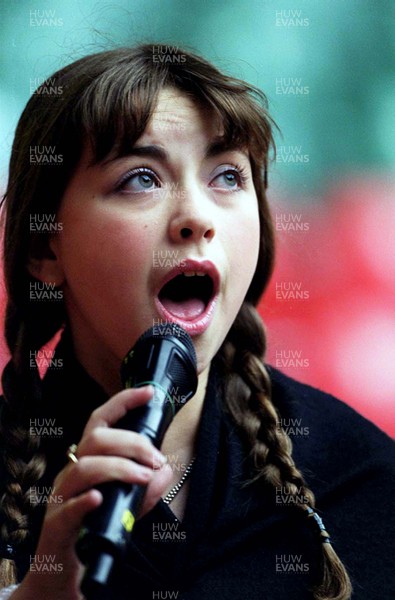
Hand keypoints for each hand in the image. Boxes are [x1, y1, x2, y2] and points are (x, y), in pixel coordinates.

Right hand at [14, 386, 172, 599]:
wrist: (64, 563)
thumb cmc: (96, 523)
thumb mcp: (127, 503)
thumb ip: (148, 487)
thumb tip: (166, 470)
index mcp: (89, 458)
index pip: (101, 421)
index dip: (123, 401)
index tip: (149, 392)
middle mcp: (73, 470)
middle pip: (95, 439)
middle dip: (131, 442)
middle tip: (156, 459)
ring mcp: (63, 495)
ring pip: (84, 467)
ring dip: (119, 468)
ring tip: (144, 478)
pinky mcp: (57, 524)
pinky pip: (67, 507)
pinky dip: (84, 501)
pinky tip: (99, 498)